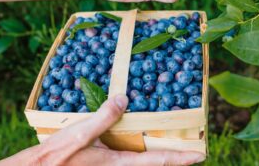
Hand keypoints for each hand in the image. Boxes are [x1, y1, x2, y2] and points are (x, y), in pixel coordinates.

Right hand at [0, 95, 204, 165]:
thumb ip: (104, 117)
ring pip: (145, 162)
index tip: (200, 154)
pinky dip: (144, 150)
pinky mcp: (105, 162)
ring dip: (162, 155)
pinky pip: (132, 158)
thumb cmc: (58, 156)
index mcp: (119, 162)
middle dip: (176, 158)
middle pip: (156, 165)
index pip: (157, 160)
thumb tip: (124, 99)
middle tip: (194, 150)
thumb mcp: (81, 133)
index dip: (180, 157)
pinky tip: (142, 139)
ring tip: (175, 145)